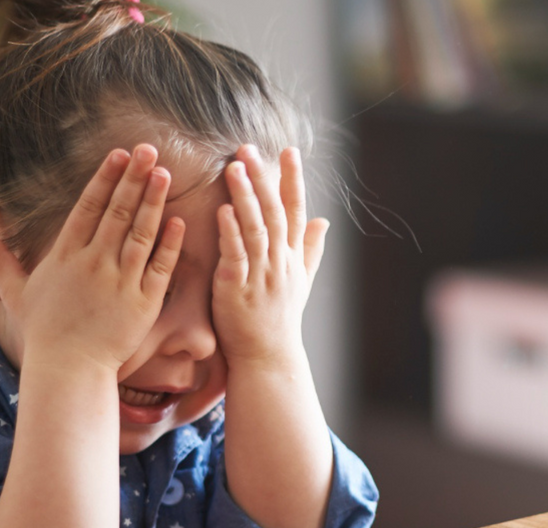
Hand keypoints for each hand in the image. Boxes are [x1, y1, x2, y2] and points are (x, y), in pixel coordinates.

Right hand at [0, 145, 184, 372]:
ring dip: (153, 201)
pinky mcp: (144, 302)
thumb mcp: (16, 293)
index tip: (119, 154)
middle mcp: (94, 263)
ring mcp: (121, 281)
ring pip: (141, 232)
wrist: (69, 369)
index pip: (89, 207)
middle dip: (134, 178)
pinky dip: (170, 243)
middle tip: (149, 150)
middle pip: (118, 211)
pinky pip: (160, 266)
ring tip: (165, 173)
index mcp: (66, 256)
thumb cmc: (44, 332)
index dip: (105, 178)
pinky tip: (178, 220)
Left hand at [212, 145, 328, 366]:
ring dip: (245, 197)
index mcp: (293, 257)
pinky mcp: (237, 289)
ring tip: (234, 168)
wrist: (268, 358)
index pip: (296, 211)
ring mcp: (260, 275)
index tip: (289, 151)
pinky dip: (230, 233)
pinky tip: (222, 210)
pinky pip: (236, 256)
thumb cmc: (279, 320)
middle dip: (263, 178)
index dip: (292, 180)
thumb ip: (310, 249)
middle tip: (248, 149)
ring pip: (255, 228)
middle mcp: (280, 262)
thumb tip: (325, 221)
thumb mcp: (301, 282)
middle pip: (274, 212)